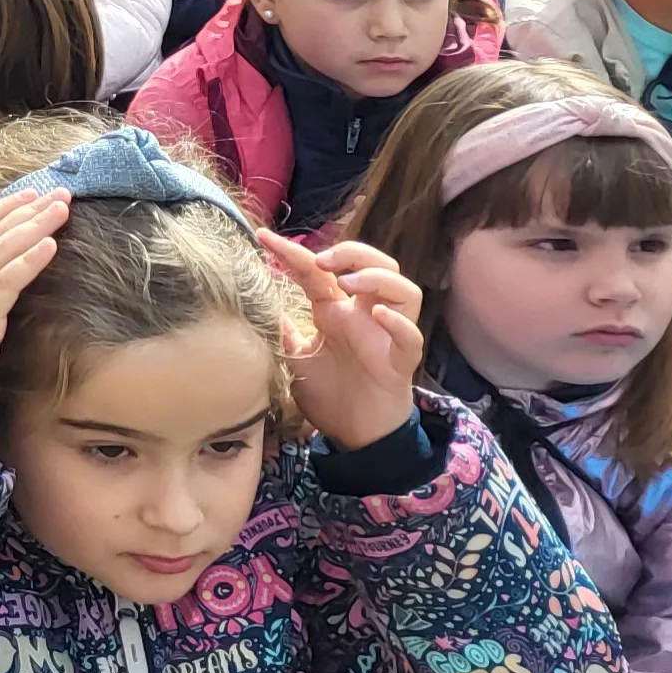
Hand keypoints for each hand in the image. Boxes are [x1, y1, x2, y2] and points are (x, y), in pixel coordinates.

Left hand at [264, 231, 421, 451]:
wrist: (354, 435)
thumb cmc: (331, 394)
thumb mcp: (297, 357)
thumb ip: (284, 331)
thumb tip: (259, 307)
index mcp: (337, 312)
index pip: (320, 272)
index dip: (294, 252)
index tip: (264, 237)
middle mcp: (365, 316)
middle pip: (376, 265)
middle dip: (352, 252)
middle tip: (323, 260)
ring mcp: (387, 335)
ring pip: (404, 289)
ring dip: (377, 278)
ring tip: (348, 283)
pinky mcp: (401, 361)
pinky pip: (411, 335)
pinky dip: (398, 321)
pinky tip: (378, 315)